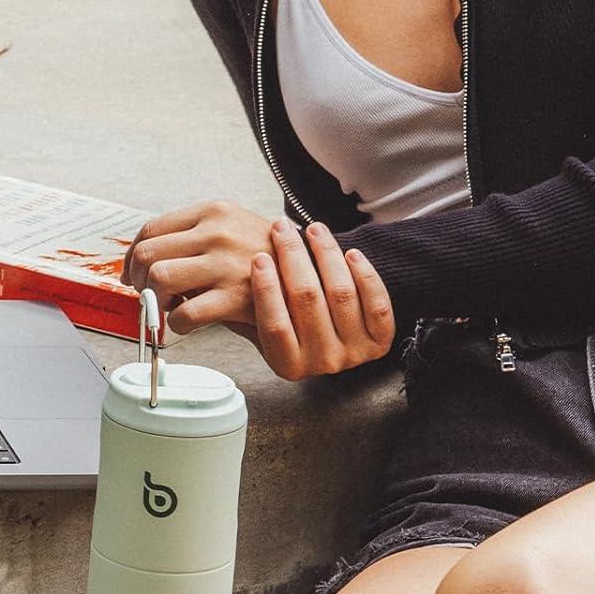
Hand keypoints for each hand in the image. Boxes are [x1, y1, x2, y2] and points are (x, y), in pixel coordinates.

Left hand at [120, 199, 275, 334]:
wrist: (317, 274)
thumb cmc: (270, 258)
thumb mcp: (234, 229)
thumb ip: (195, 238)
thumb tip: (147, 261)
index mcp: (213, 212)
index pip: (151, 229)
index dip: (133, 257)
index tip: (134, 273)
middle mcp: (216, 232)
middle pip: (147, 253)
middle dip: (138, 280)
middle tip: (146, 295)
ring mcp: (225, 263)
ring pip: (158, 278)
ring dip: (154, 300)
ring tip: (168, 307)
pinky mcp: (235, 296)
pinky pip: (184, 313)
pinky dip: (176, 323)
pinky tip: (187, 322)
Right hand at [249, 218, 394, 379]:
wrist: (336, 335)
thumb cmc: (291, 321)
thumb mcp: (261, 324)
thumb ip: (243, 307)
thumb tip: (214, 279)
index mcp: (287, 364)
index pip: (275, 325)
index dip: (267, 288)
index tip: (259, 256)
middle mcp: (322, 362)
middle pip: (307, 301)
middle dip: (293, 256)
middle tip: (282, 229)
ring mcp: (354, 353)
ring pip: (341, 294)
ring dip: (326, 254)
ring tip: (314, 229)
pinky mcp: (380, 341)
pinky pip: (376, 303)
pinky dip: (364, 274)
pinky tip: (350, 253)